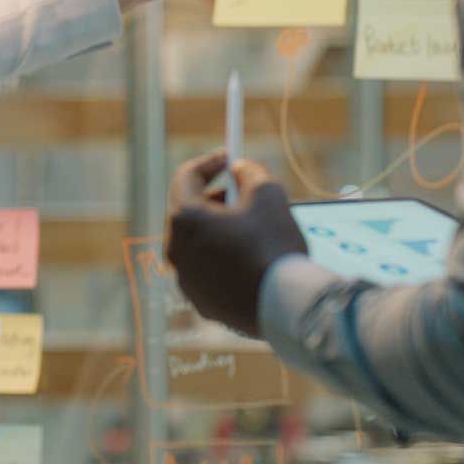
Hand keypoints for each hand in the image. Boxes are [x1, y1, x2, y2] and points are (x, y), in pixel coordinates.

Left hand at [165, 150, 308, 335]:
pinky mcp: (202, 303)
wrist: (286, 306)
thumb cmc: (274, 245)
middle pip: (189, 212)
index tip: (230, 157)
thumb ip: (249, 172)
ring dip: (222, 230)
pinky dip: (226, 259)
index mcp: (185, 219)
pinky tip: (254, 259)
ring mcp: (187, 281)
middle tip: (243, 192)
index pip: (186, 177)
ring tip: (254, 228)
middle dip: (216, 198)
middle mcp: (176, 251)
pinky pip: (210, 272)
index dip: (210, 162)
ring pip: (200, 244)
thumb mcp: (268, 193)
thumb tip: (239, 170)